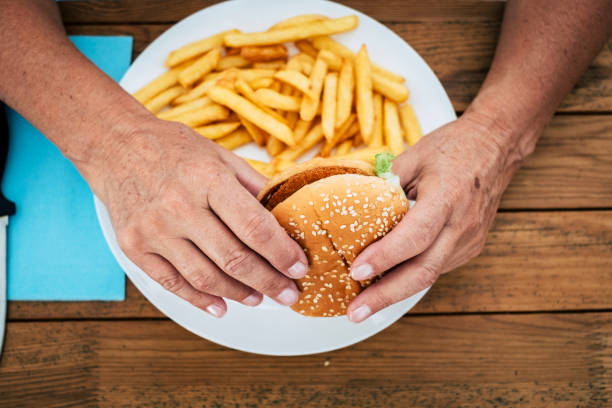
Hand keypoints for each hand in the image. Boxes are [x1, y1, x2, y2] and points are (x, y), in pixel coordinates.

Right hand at [88, 118, 308, 316]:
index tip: (299, 268)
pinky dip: (200, 300)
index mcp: (207, 178)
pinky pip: (172, 284)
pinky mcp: (133, 247)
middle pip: (234, 259)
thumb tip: (286, 214)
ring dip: (239, 294)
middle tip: (288, 294)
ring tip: (260, 298)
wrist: (115, 145)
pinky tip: (222, 306)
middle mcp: (179, 206)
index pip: (254, 227)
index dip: (282, 253)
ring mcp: (153, 230)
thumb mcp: (219, 155)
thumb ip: (253, 185)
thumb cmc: (173, 148)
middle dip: (269, 282)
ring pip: (205, 277)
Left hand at [346, 112, 525, 321]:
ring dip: (395, 291)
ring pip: (429, 275)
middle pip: (423, 271)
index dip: (384, 257)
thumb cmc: (454, 147)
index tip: (356, 271)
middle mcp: (462, 225)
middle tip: (355, 312)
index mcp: (447, 198)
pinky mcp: (470, 247)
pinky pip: (437, 267)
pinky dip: (411, 277)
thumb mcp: (413, 156)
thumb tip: (354, 206)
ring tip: (363, 303)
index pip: (414, 237)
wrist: (497, 145)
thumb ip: (384, 184)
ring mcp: (470, 240)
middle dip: (385, 296)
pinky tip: (388, 283)